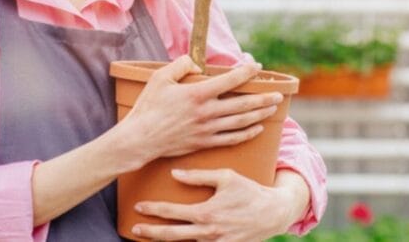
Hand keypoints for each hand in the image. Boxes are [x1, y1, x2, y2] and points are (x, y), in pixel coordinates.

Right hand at [118, 56, 282, 165]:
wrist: (140, 139)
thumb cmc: (148, 107)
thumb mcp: (160, 78)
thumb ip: (180, 65)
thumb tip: (196, 64)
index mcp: (198, 94)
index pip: (230, 80)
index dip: (246, 72)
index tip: (257, 67)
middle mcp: (207, 112)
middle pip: (242, 104)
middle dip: (263, 98)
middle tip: (278, 94)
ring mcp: (207, 129)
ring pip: (241, 122)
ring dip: (260, 115)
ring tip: (273, 108)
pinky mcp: (204, 143)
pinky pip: (231, 139)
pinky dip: (247, 134)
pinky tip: (257, 129)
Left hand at [130, 168, 303, 241]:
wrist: (273, 213)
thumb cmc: (249, 191)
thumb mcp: (227, 177)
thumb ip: (200, 176)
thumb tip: (175, 174)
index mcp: (207, 212)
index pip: (172, 211)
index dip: (154, 209)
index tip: (139, 206)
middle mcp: (208, 232)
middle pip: (172, 235)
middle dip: (151, 232)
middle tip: (135, 228)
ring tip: (149, 238)